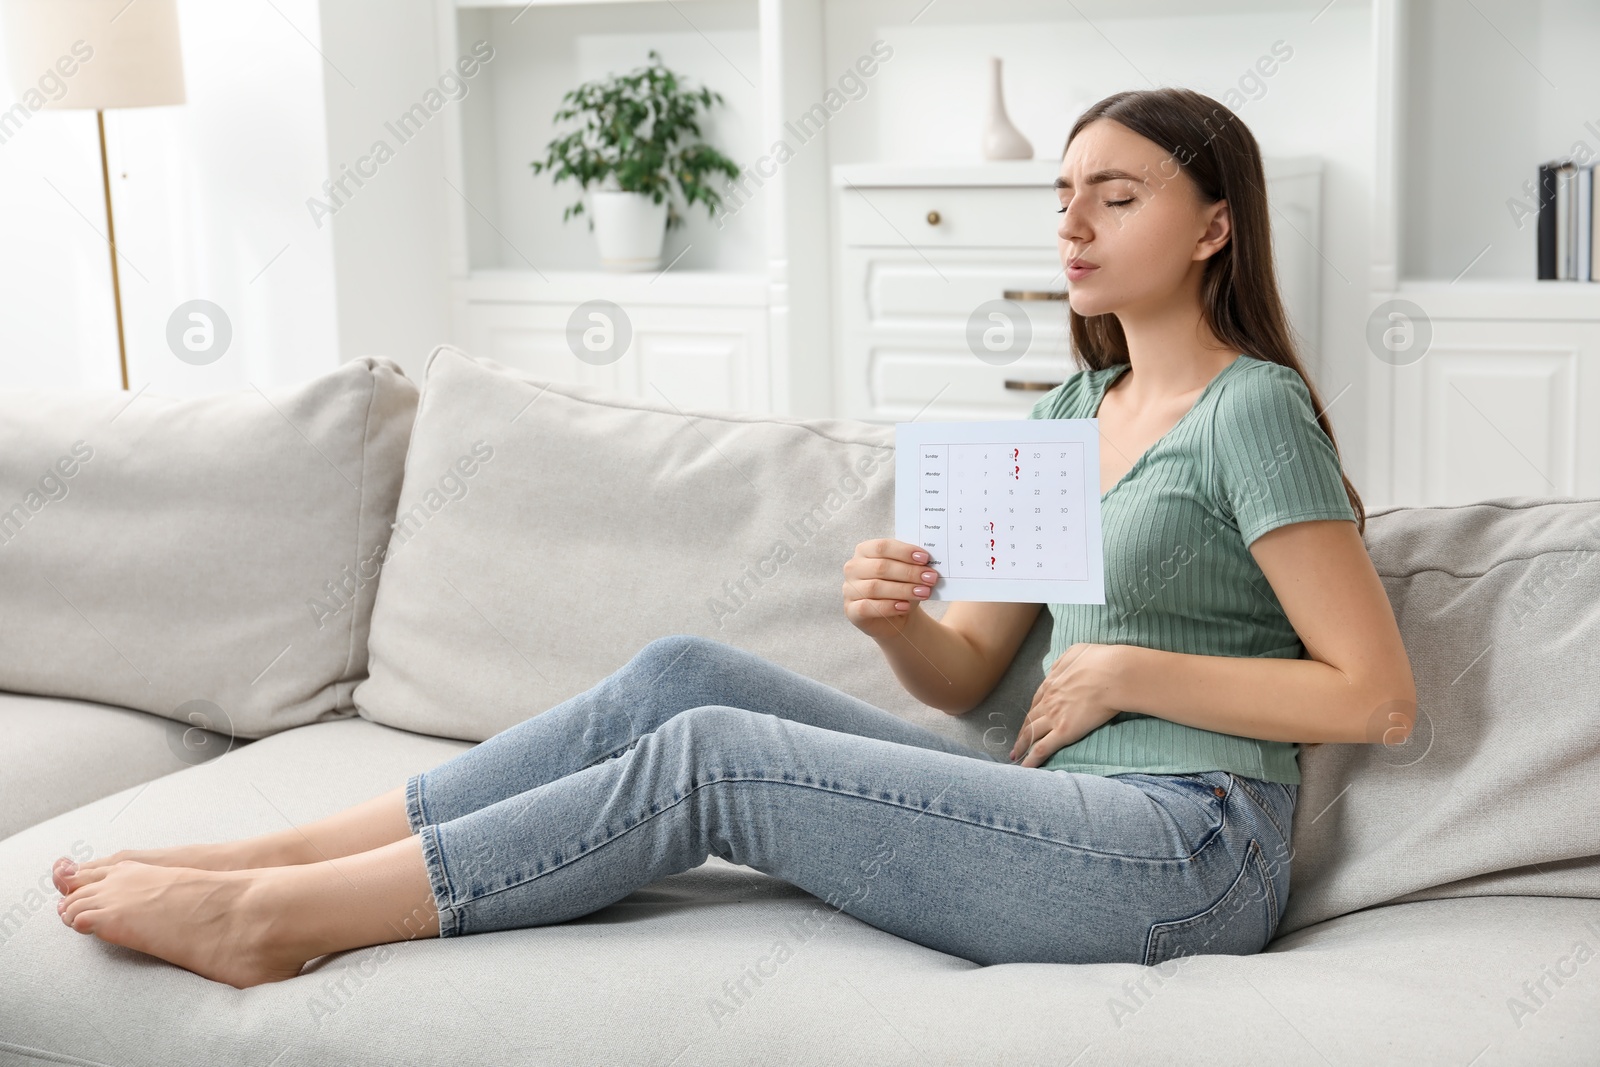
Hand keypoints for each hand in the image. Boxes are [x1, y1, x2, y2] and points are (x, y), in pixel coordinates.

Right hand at [842, 538, 940, 640]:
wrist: (896, 616)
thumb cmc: (901, 587)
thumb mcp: (907, 572)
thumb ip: (913, 564)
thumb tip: (928, 561)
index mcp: (864, 551)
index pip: (882, 547)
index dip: (904, 551)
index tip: (925, 558)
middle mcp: (853, 568)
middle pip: (881, 567)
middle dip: (909, 572)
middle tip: (930, 577)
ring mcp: (849, 590)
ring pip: (875, 587)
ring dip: (903, 590)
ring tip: (924, 592)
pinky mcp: (851, 610)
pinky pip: (867, 607)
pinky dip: (888, 607)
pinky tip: (905, 606)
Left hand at [1009, 643, 1124, 767]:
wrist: (1114, 674)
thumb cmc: (1102, 661)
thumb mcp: (1077, 652)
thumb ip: (1065, 662)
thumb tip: (1060, 667)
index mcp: (1052, 683)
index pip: (1037, 700)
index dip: (1032, 711)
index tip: (1030, 719)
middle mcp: (1049, 700)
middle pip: (1030, 718)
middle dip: (1022, 731)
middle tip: (1016, 742)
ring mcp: (1054, 716)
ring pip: (1031, 733)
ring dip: (1021, 745)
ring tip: (1015, 755)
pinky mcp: (1064, 731)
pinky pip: (1042, 747)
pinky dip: (1032, 758)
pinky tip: (1025, 767)